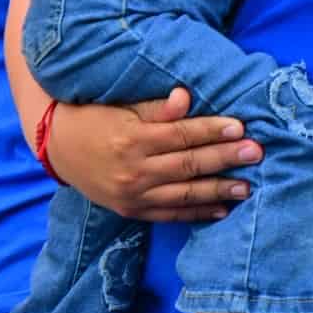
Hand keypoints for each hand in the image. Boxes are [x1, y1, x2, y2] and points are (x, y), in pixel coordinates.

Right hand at [49, 87, 262, 222]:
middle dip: (225, 158)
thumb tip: (186, 97)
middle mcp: (134, 170)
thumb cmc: (94, 117)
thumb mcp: (121, 106)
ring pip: (184, 194)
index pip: (181, 136)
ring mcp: (133, 195)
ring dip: (218, 190)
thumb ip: (156, 107)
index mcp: (133, 139)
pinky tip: (220, 209)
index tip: (240, 126)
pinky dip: (196, 213)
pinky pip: (169, 215)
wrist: (57, 147)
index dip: (212, 130)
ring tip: (247, 186)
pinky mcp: (132, 211)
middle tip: (255, 152)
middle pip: (188, 165)